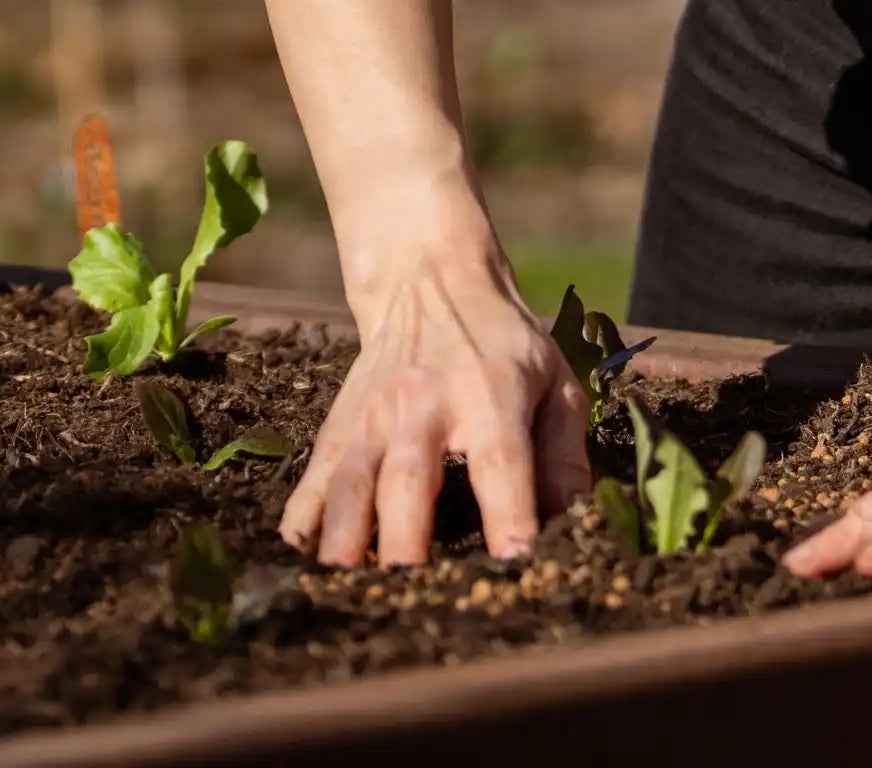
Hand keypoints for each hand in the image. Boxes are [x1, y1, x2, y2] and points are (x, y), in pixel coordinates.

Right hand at [282, 251, 590, 566]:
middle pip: (409, 477)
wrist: (429, 279)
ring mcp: (374, 414)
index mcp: (490, 394)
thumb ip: (564, 455)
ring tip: (341, 586)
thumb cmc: (503, 344)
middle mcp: (424, 404)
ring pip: (352, 478)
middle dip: (404, 539)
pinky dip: (304, 512)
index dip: (507, 513)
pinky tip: (298, 550)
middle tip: (407, 592)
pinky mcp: (342, 420)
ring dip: (344, 534)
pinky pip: (317, 470)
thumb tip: (573, 526)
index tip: (511, 563)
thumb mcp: (554, 381)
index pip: (500, 459)